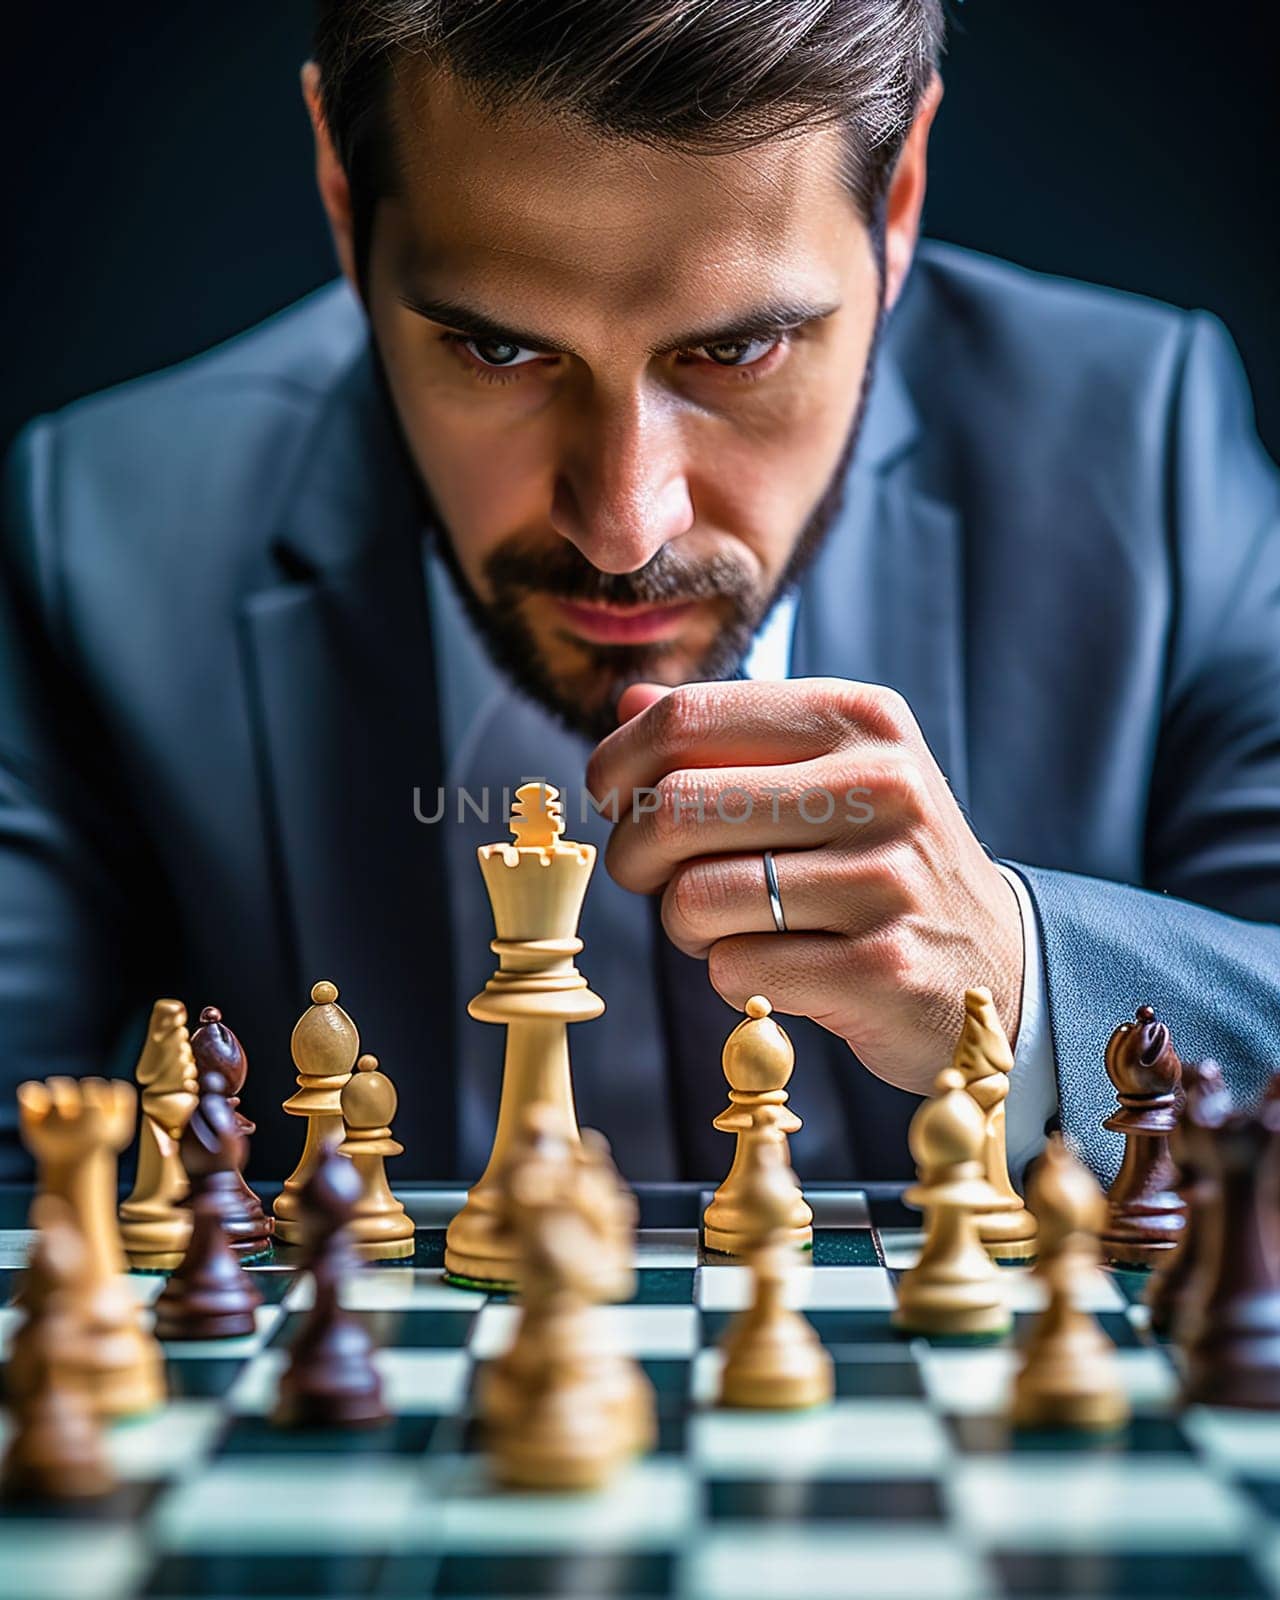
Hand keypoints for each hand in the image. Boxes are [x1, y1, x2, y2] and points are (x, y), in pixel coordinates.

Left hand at [585, 677, 1023, 1095]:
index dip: (618, 763)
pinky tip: (776, 965)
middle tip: (648, 875)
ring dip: (682, 924)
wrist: (996, 964)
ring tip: (724, 925)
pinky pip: (734, 969)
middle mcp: (882, 786)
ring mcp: (886, 879)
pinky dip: (729, 975)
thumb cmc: (878, 859)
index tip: (611, 799)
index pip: (688, 716)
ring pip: (694, 899)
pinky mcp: (881, 967)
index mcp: (860, 718)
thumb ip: (727, 734)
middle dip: (633, 853)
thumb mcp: (827, 772)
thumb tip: (628, 703)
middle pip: (674, 809)